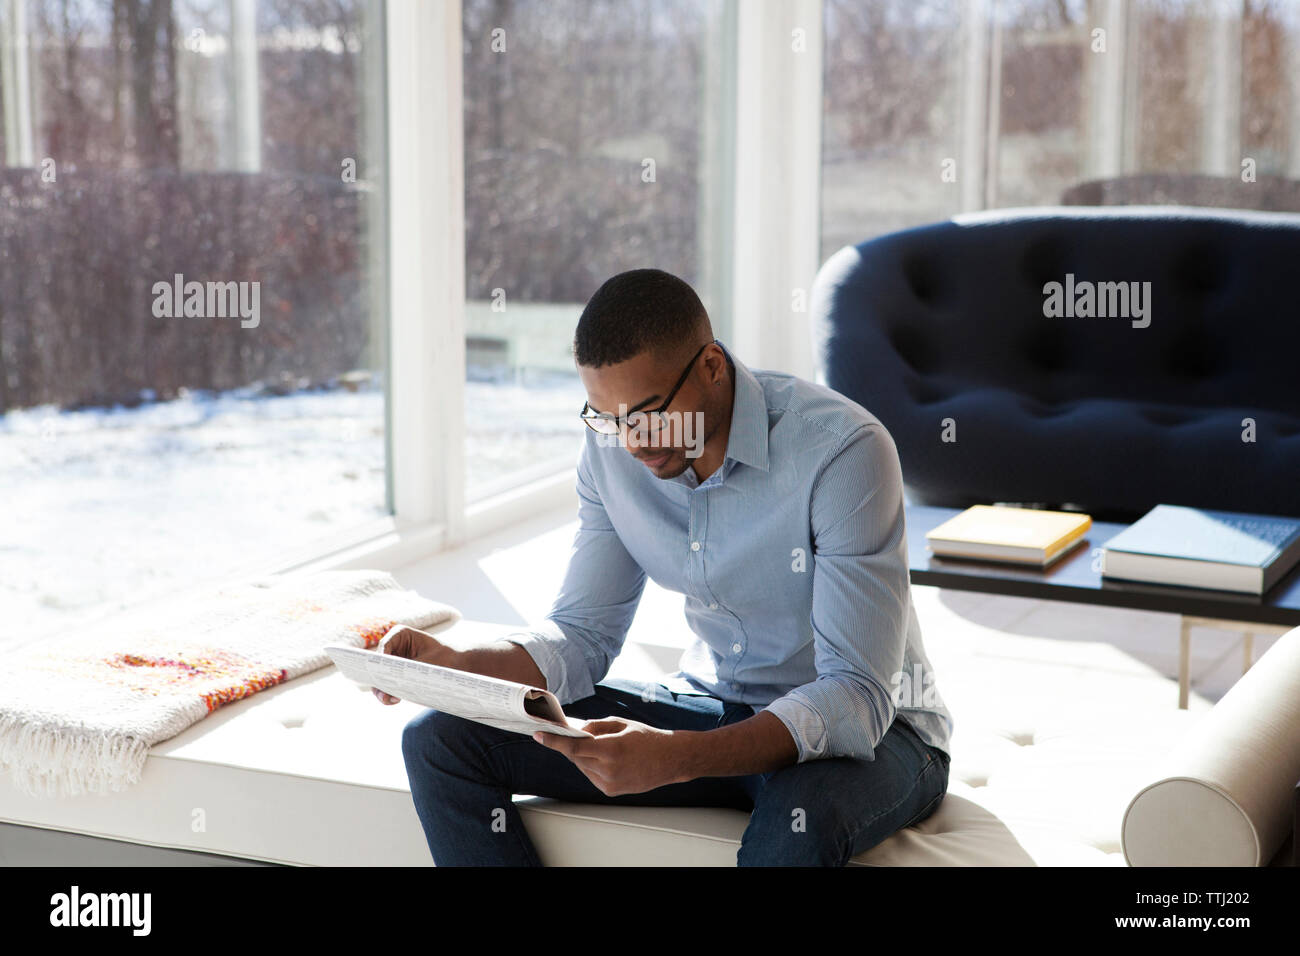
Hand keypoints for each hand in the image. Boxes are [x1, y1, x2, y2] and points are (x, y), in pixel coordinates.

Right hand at [372, 624, 451, 704]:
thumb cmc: (446, 659)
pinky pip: (387, 684)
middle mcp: (394, 646)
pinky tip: (394, 700)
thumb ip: (408, 670)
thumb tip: (391, 681)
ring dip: (382, 689)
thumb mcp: (427, 663)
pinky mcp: (397, 675)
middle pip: (378, 663)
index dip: (380, 661)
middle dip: (379, 679)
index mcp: (401, 634)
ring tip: (389, 699)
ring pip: (380, 676)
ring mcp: (394, 661)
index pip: (384, 646)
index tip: (380, 673)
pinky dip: (388, 693)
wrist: (459, 667)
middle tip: (383, 693)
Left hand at [532, 717, 688, 795]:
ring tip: (594, 746)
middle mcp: (609, 770)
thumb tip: (575, 731)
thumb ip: (595, 727)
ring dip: (581, 756)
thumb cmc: (648, 738)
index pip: (573, 748)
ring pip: (582, 767)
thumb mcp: (621, 724)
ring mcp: (610, 783)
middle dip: (569, 746)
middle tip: (566, 734)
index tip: (539, 735)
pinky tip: (602, 758)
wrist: (670, 760)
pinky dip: (591, 765)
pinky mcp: (611, 791)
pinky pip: (591, 776)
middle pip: (576, 757)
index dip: (554, 742)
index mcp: (611, 749)